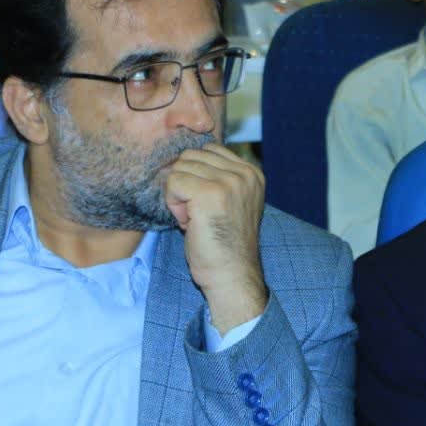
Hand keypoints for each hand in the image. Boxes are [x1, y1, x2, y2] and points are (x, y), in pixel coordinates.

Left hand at [165, 144, 266, 332]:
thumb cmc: (224, 245)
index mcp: (253, 173)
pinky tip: (188, 223)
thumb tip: (182, 159)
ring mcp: (229, 182)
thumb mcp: (230, 202)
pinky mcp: (209, 193)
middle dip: (186, 184)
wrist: (232, 276)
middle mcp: (244, 174)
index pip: (208, 150)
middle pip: (191, 156)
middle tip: (198, 214)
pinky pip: (173, 182)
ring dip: (179, 195)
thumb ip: (218, 178)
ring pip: (180, 168)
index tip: (205, 205)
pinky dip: (173, 204)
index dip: (196, 176)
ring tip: (195, 219)